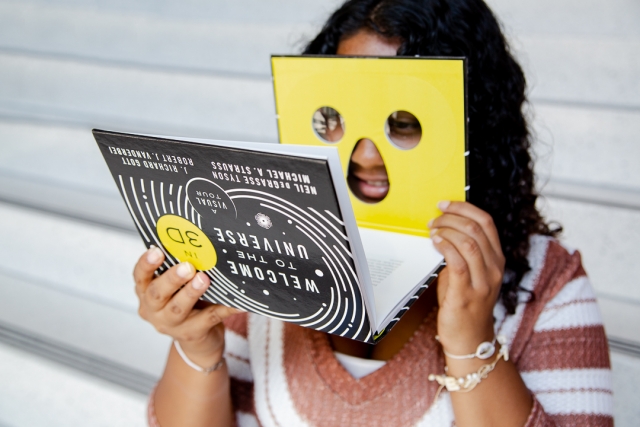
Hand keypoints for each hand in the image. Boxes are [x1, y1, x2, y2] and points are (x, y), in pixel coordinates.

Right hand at [133, 246, 241, 366]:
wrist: (198, 342)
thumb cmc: (185, 303)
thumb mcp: (175, 288)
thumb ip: (178, 270)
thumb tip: (197, 245)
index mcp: (146, 293)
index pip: (140, 277)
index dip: (146, 264)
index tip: (157, 251)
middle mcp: (154, 310)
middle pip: (157, 294)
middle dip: (172, 279)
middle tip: (187, 266)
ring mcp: (171, 325)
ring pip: (178, 308)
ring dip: (191, 292)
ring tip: (204, 280)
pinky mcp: (193, 333)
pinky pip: (210, 318)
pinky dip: (224, 308)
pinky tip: (237, 302)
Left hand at [429, 201, 504, 356]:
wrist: (469, 339)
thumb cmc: (465, 304)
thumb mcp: (468, 273)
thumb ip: (461, 252)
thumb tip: (441, 229)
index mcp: (496, 259)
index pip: (487, 222)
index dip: (465, 208)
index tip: (445, 204)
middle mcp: (494, 268)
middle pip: (477, 229)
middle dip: (452, 217)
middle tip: (434, 218)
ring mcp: (483, 282)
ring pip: (469, 242)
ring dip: (447, 230)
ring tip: (433, 229)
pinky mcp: (466, 293)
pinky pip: (458, 262)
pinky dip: (445, 247)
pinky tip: (435, 242)